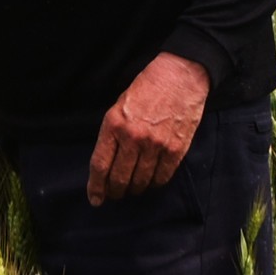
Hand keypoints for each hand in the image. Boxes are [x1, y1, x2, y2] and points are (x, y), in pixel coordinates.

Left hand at [86, 51, 210, 204]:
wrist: (180, 75)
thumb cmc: (147, 88)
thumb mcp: (119, 105)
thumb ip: (112, 133)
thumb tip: (107, 163)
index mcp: (114, 124)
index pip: (100, 165)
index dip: (96, 187)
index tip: (95, 199)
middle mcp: (133, 137)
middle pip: (119, 178)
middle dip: (115, 192)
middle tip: (115, 195)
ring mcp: (156, 145)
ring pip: (141, 181)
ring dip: (136, 189)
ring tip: (134, 188)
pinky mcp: (176, 149)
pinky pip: (163, 177)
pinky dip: (155, 183)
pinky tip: (152, 181)